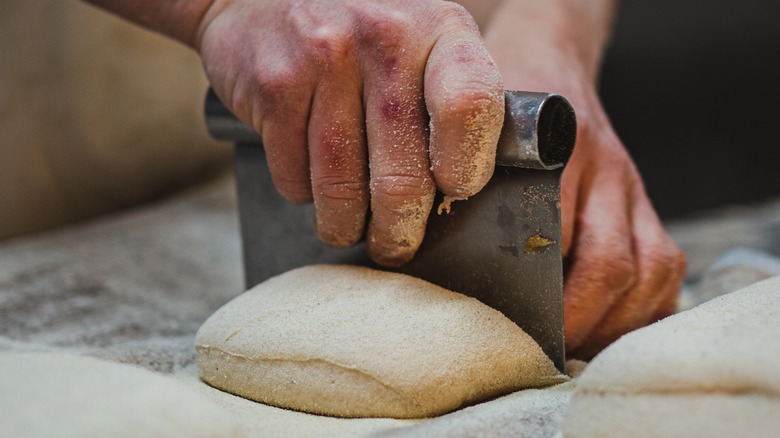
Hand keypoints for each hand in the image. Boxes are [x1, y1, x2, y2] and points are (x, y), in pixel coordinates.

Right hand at [195, 0, 504, 265]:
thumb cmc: (363, 35)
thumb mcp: (422, 44)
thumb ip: (450, 103)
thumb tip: (464, 193)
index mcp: (441, 30)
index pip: (471, 107)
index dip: (467, 166)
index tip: (455, 192)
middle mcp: (386, 38)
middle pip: (402, 175)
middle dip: (399, 230)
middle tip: (396, 245)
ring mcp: (325, 57)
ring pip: (341, 187)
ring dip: (346, 225)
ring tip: (349, 229)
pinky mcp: (275, 84)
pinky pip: (294, 175)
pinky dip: (302, 195)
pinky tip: (310, 183)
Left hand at [482, 0, 685, 358]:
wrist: (549, 62)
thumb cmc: (498, 108)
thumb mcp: (469, 137)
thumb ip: (456, 190)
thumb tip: (424, 262)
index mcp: (554, 151)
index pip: (558, 238)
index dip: (545, 298)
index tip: (518, 332)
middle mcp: (605, 170)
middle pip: (613, 264)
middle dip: (580, 321)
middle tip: (544, 354)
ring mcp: (632, 186)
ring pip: (653, 271)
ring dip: (616, 323)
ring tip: (577, 349)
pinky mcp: (646, 201)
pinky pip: (667, 264)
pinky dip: (644, 307)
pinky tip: (610, 326)